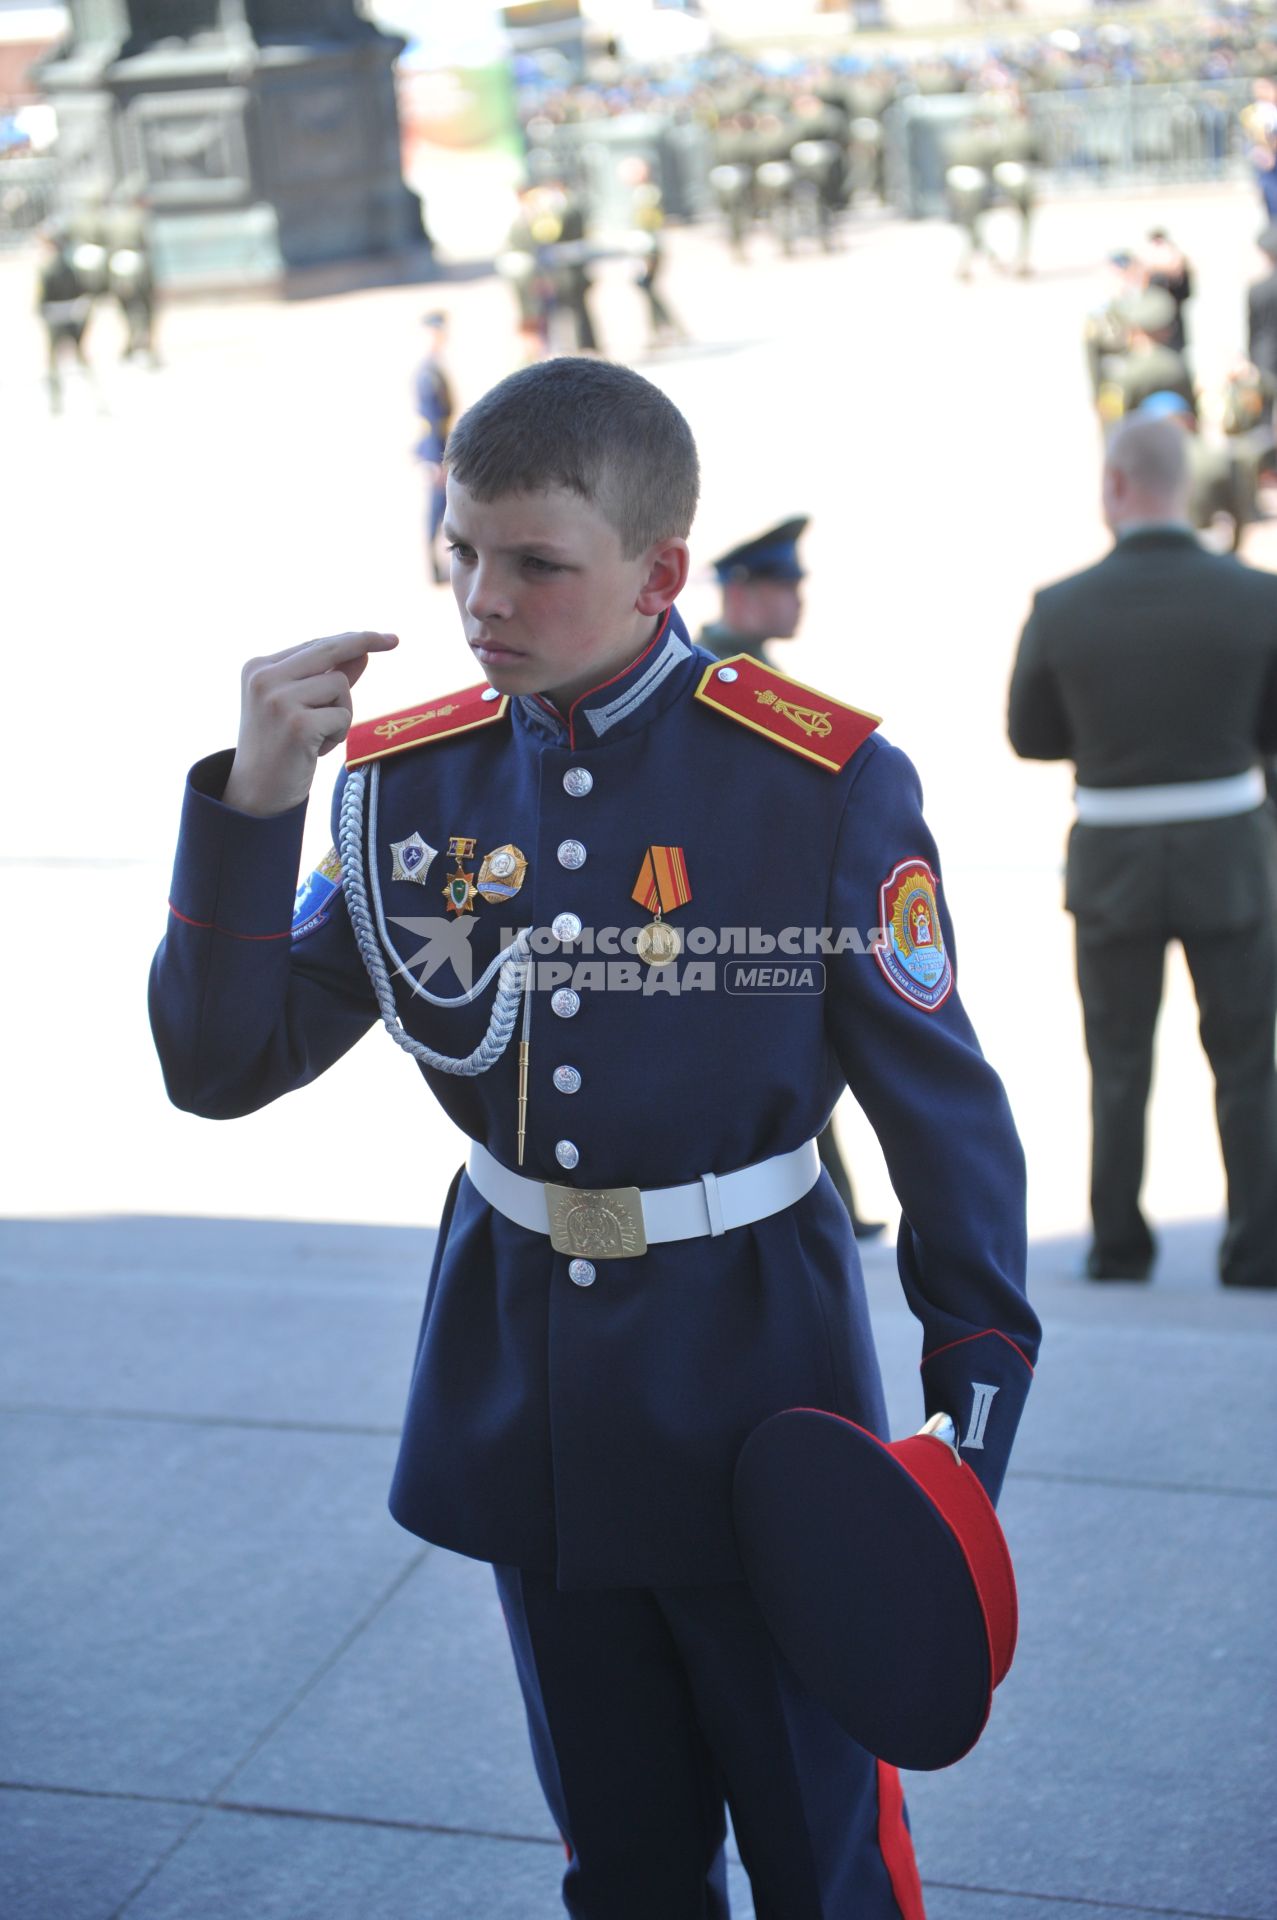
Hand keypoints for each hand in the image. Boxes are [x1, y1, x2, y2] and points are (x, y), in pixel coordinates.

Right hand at [222, 630, 397, 815]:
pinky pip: (342, 716)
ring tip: (317, 737)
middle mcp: (264, 677)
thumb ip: (326, 678)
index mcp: (259, 668)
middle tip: (395, 639)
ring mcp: (278, 699)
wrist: (255, 795)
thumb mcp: (300, 706)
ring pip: (340, 686)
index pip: (314, 645)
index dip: (351, 640)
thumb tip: (362, 652)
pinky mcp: (297, 724)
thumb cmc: (280, 749)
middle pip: (329, 649)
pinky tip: (315, 751)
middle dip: (365, 641)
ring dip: (341, 713)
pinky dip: (338, 735)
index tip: (382, 638)